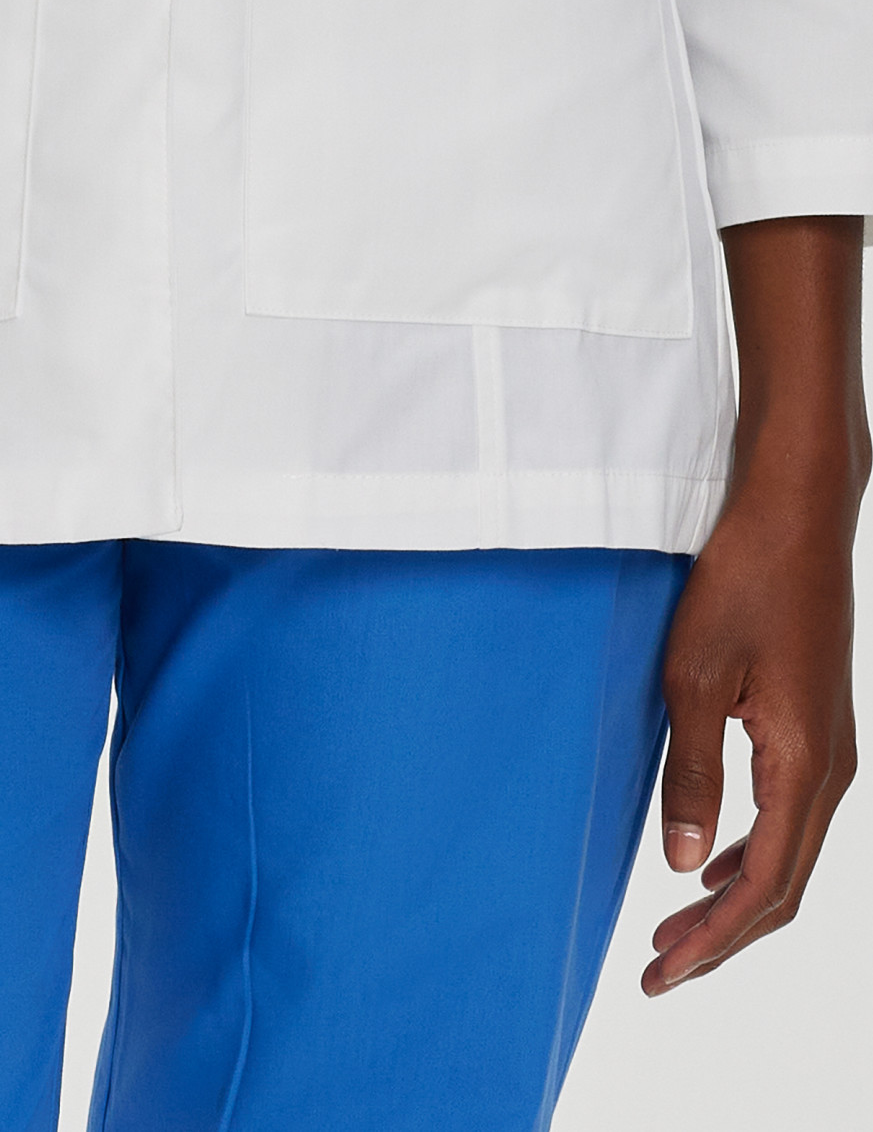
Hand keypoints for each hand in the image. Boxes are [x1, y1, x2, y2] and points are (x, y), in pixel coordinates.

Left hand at [643, 214, 868, 995]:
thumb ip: (691, 774)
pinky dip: (749, 851)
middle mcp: (831, 771)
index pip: (763, 887)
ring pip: (788, 853)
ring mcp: (830, 750)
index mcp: (803, 767)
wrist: (794, 516)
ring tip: (676, 927)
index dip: (713, 942)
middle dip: (722, 937)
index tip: (663, 975)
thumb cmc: (741, 586)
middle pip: (781, 884)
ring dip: (733, 896)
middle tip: (659, 969)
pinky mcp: (815, 728)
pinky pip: (789, 815)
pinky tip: (709, 855)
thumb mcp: (694, 680)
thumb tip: (679, 865)